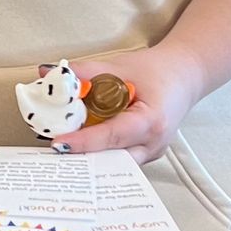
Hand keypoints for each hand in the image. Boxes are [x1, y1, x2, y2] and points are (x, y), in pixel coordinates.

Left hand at [52, 42, 206, 165]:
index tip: (59, 143)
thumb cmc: (156, 71)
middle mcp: (153, 144)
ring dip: (89, 157)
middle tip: (53, 152)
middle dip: (82, 157)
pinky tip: (79, 146)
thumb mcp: (118, 65)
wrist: (184, 76)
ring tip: (62, 148)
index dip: (84, 141)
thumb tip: (46, 73)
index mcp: (152, 121)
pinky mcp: (143, 155)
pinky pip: (116, 159)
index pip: (113, 136)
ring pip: (113, 164)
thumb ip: (82, 71)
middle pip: (111, 160)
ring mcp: (150, 153)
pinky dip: (98, 153)